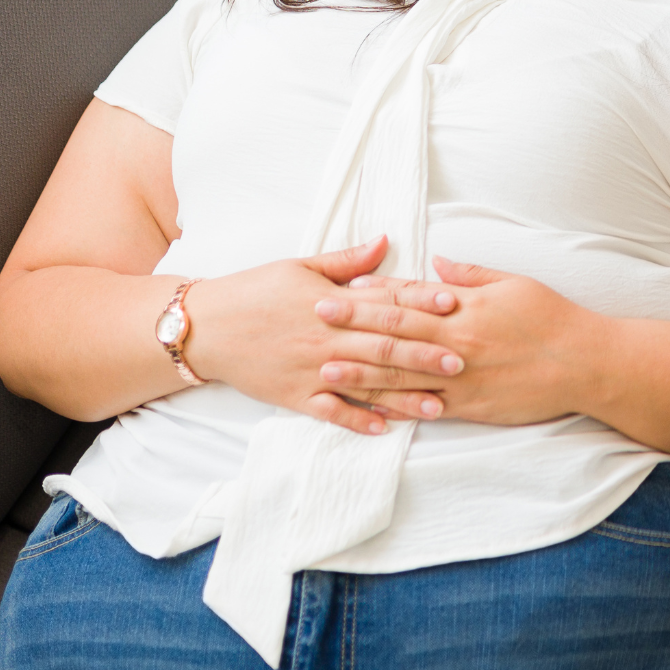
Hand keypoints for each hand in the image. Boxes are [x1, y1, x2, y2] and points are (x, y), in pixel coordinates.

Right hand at [183, 237, 462, 434]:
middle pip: (384, 346)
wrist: (206, 325)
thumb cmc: (255, 290)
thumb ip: (348, 260)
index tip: (454, 304)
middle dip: (425, 354)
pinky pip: (332, 412)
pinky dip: (358, 420)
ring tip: (438, 404)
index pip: (385, 301)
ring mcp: (312, 369)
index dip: (421, 302)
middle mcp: (326, 337)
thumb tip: (386, 241)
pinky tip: (386, 428)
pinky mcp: (295, 396)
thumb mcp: (301, 265)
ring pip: (366, 384)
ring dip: (404, 395)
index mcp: (331, 301)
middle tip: (462, 361)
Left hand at [316, 255, 602, 425]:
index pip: (411, 298)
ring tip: (326, 370)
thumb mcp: (514, 283)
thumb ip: (470, 275)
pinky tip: (368, 410)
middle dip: (353, 326)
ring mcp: (461, 379)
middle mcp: (457, 343)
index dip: (374, 293)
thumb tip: (436, 263)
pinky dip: (395, 409)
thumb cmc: (552, 318)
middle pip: (395, 332)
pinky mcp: (471, 407)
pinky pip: (425, 409)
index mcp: (465, 308)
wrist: (585, 364)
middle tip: (316, 318)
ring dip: (361, 372)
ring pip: (401, 375)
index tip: (343, 288)